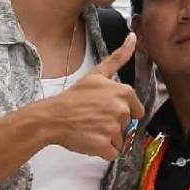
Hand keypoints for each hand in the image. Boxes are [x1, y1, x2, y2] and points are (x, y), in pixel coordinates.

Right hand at [48, 34, 144, 159]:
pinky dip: (102, 151)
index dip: (121, 111)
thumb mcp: (97, 74)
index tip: (104, 109)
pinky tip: (89, 139)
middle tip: (94, 118)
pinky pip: (112, 153)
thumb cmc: (74, 97)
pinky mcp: (105, 145)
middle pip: (127, 125)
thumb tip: (133, 36)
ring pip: (119, 140)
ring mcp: (113, 129)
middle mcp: (122, 110)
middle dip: (113, 125)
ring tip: (90, 128)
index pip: (136, 110)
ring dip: (107, 138)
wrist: (52, 116)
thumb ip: (119, 57)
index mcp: (124, 93)